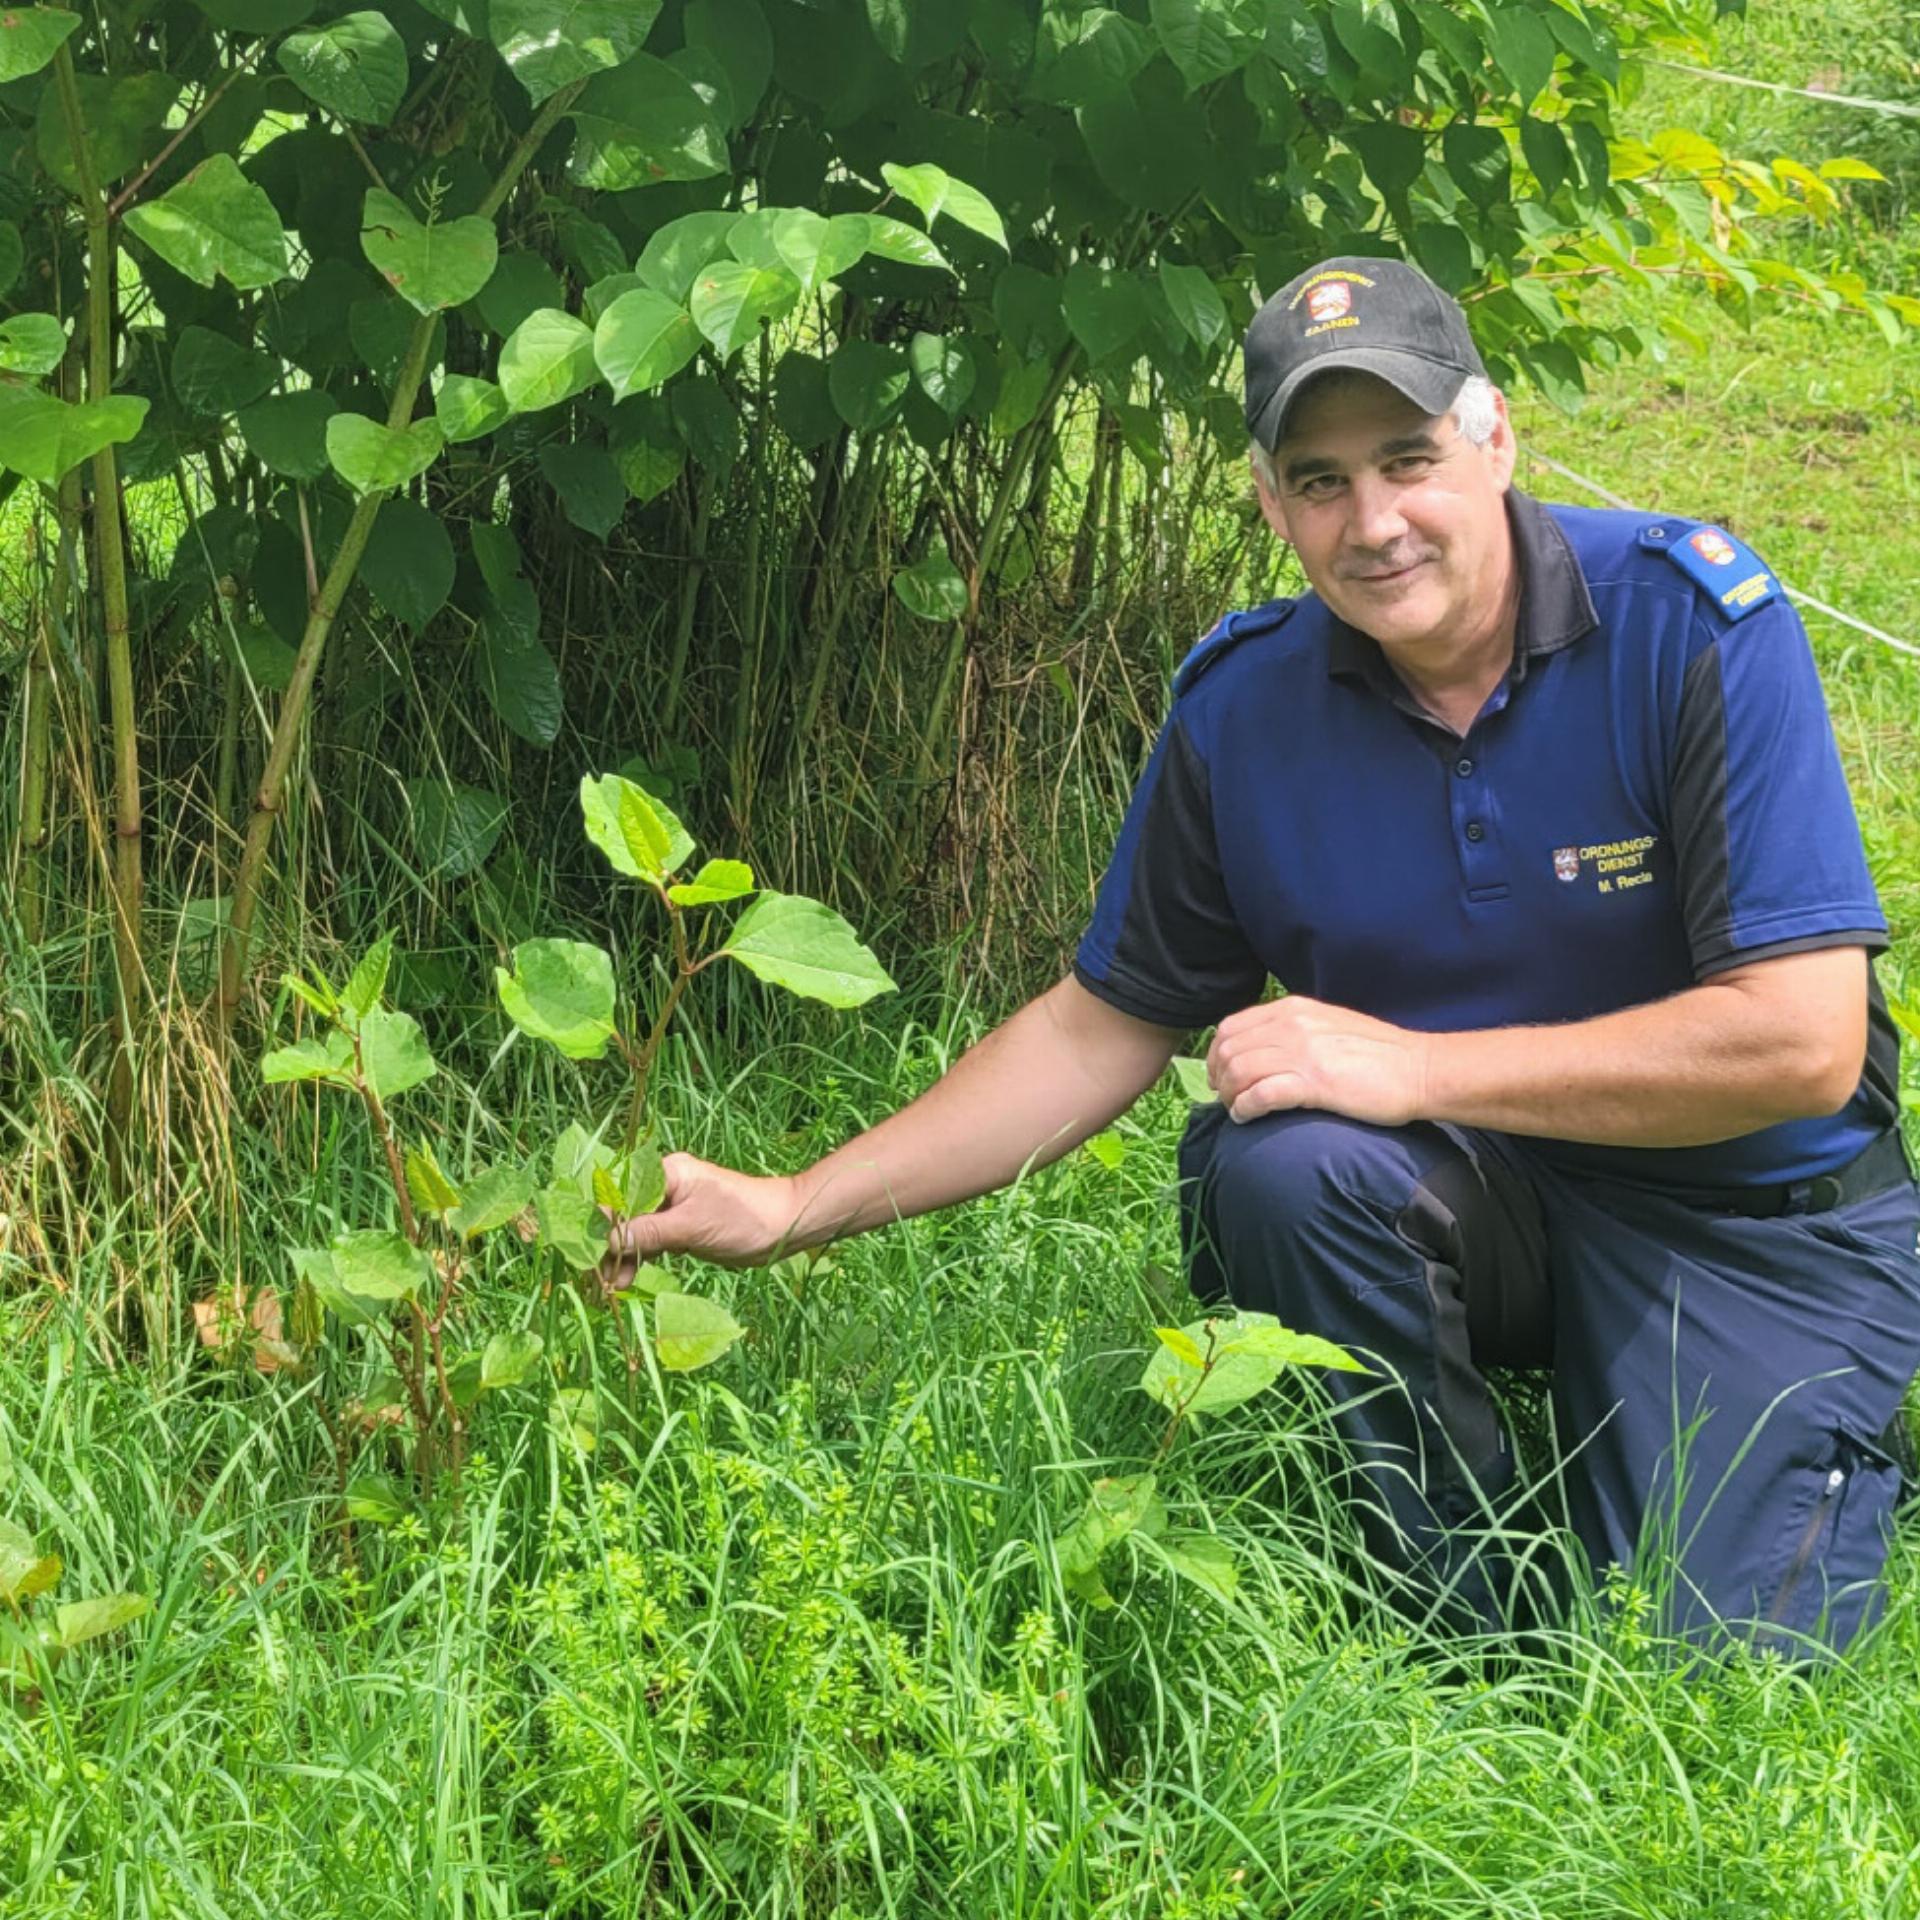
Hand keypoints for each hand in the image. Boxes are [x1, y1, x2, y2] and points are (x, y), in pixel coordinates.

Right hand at [600, 1154, 806, 1283]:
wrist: (784, 1228)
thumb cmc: (742, 1217)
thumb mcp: (691, 1226)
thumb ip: (648, 1233)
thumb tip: (607, 1240)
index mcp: (666, 1173)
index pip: (620, 1193)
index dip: (599, 1220)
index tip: (582, 1248)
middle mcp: (665, 1187)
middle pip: (624, 1214)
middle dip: (608, 1243)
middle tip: (595, 1276)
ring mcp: (673, 1209)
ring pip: (635, 1232)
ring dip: (621, 1256)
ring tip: (610, 1286)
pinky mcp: (682, 1229)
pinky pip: (651, 1243)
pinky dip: (639, 1259)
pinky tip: (626, 1279)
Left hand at [1206, 995, 1432, 1127]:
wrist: (1420, 1069)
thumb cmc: (1378, 1054)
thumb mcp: (1327, 1025)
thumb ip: (1292, 1030)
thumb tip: (1260, 1050)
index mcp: (1292, 1009)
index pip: (1231, 1027)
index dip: (1216, 1054)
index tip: (1220, 1076)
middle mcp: (1292, 1026)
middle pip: (1228, 1051)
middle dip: (1219, 1078)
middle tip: (1226, 1098)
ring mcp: (1303, 1053)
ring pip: (1238, 1072)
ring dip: (1230, 1095)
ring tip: (1237, 1110)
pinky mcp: (1315, 1083)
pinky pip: (1260, 1095)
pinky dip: (1245, 1108)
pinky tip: (1247, 1118)